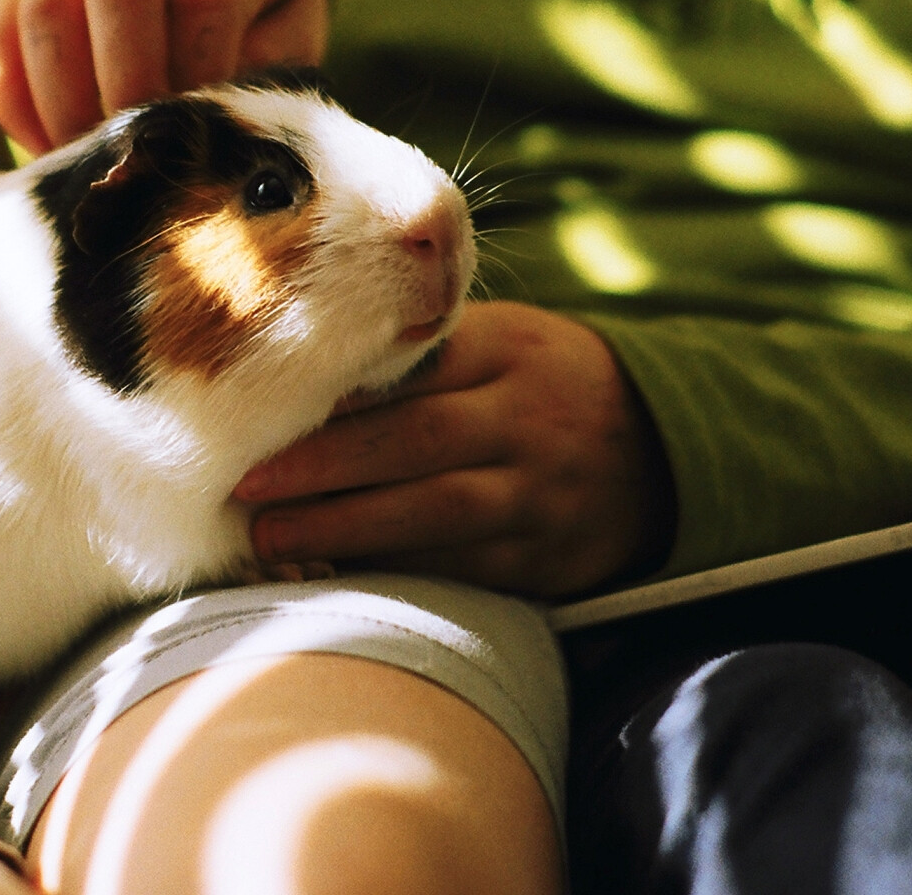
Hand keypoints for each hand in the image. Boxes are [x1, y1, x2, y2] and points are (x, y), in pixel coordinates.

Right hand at [0, 0, 327, 150]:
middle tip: (136, 155)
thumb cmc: (255, 32)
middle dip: (124, 86)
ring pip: (44, 2)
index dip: (195, 77)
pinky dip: (15, 104)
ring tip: (89, 159)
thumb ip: (252, 83)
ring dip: (63, 101)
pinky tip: (49, 145)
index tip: (195, 136)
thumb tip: (199, 140)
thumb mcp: (281, 53)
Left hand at [232, 302, 676, 599]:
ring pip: (435, 514)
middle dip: (324, 467)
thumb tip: (305, 375)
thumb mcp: (503, 341)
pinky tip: (333, 569)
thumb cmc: (541, 384)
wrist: (663, 450)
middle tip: (248, 485)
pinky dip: (393, 570)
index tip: (265, 414)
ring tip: (271, 536)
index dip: (338, 396)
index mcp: (510, 350)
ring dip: (345, 528)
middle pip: (416, 441)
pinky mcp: (545, 559)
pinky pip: (461, 569)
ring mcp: (541, 494)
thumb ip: (423, 352)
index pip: (415, 368)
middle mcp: (528, 420)